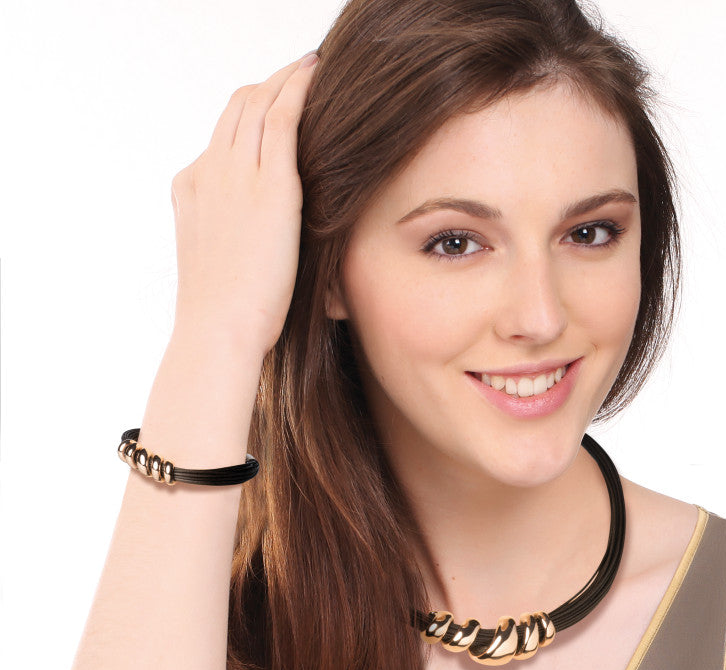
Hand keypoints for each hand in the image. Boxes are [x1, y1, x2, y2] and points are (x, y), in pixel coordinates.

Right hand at [169, 54, 318, 359]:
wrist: (218, 330)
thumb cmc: (227, 317)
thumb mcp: (222, 266)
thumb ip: (238, 241)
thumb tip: (265, 247)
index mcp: (191, 189)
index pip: (223, 135)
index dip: (249, 112)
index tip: (273, 104)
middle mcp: (208, 172)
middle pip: (236, 109)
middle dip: (266, 86)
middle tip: (298, 73)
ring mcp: (235, 174)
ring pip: (257, 104)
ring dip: (284, 80)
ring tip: (311, 67)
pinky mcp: (270, 185)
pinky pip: (282, 118)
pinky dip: (298, 89)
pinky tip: (317, 74)